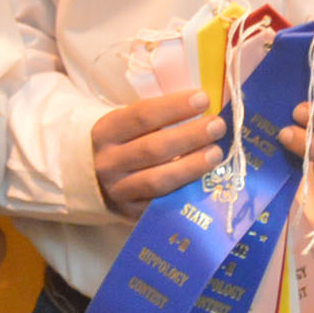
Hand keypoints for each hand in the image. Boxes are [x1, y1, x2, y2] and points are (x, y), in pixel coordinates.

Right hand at [90, 89, 223, 220]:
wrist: (96, 178)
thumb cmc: (126, 143)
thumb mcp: (129, 125)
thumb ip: (160, 118)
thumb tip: (204, 106)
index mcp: (106, 132)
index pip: (141, 116)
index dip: (174, 107)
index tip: (203, 99)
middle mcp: (108, 162)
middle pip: (153, 148)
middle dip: (190, 136)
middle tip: (217, 126)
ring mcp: (119, 190)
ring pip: (158, 179)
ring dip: (192, 165)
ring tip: (216, 152)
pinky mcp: (132, 212)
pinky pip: (163, 204)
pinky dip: (186, 191)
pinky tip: (206, 180)